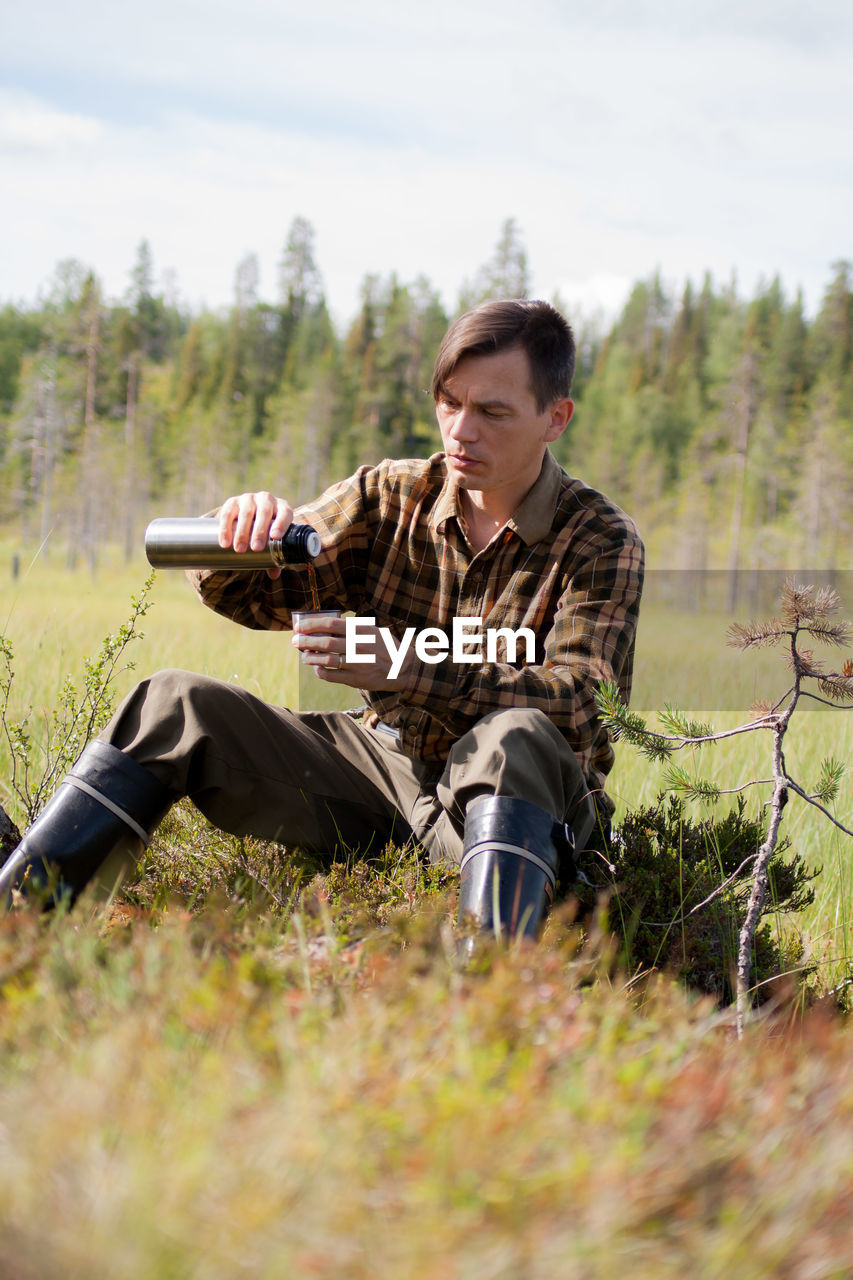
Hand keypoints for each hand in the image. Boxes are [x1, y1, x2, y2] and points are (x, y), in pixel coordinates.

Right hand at [217, 491, 293, 578]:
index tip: (275, 537)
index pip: (285, 513)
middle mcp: (266, 500)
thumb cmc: (267, 531)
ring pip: (246, 513)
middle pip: (264, 513)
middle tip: (255, 549)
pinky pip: (228, 513)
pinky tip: (224, 542)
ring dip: (242, 532)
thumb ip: (275, 555)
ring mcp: (249, 499)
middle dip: (259, 531)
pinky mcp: (232, 502)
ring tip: (239, 549)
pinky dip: (225, 528)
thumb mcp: (273, 540)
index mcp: (282, 508)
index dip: (281, 524)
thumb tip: (274, 575)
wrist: (250, 515)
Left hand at [292, 615, 418, 691]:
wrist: (402, 668)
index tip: (299, 626)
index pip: (331, 624)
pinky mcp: (356, 680)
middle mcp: (359, 646)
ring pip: (326, 660)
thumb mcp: (373, 630)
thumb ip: (353, 627)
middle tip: (294, 641)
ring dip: (310, 657)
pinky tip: (316, 668)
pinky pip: (331, 676)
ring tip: (303, 655)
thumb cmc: (384, 646)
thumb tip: (325, 624)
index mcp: (362, 631)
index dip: (312, 625)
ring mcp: (357, 664)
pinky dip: (320, 671)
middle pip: (325, 642)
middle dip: (305, 641)